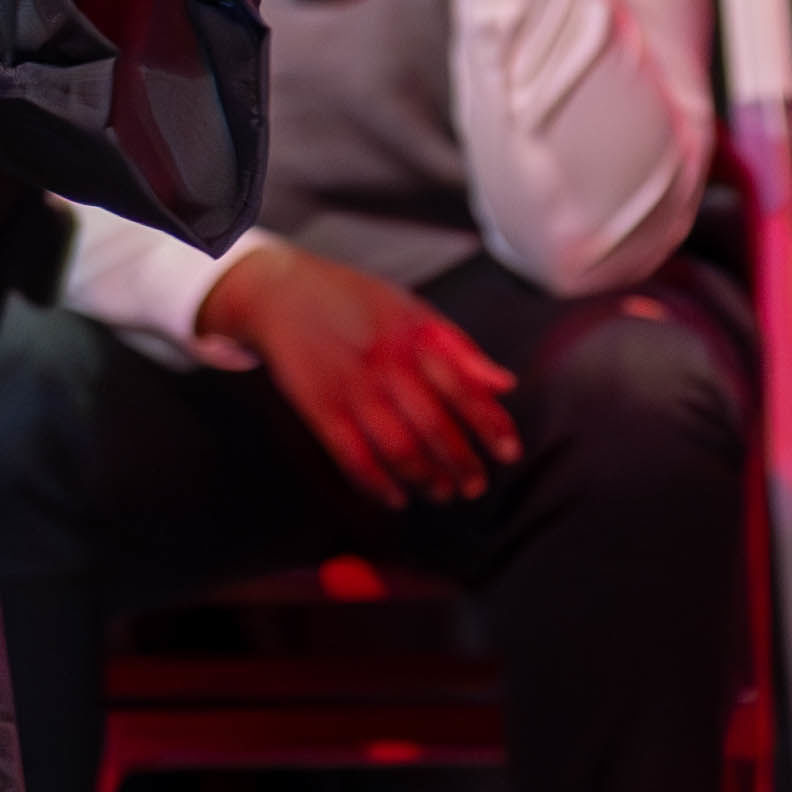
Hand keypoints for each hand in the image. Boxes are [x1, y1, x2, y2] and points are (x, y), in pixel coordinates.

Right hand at [194, 238, 525, 500]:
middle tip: (474, 487)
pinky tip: (395, 497)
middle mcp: (388, 365)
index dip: (491, 425)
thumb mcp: (413, 309)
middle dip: (461, 464)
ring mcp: (352, 390)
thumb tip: (504, 385)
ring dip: (425, 479)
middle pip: (435, 427)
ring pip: (398, 449)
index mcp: (416, 337)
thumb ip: (459, 348)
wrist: (283, 293)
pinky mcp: (320, 410)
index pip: (464, 389)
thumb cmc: (354, 300)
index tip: (508, 453)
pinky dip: (377, 485)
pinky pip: (354, 458)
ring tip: (442, 493)